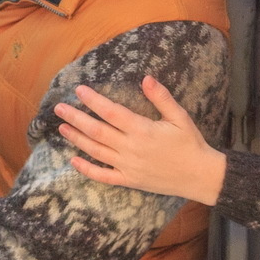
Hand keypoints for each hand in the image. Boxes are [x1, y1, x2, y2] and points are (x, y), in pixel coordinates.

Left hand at [55, 76, 225, 205]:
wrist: (200, 176)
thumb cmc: (190, 144)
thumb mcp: (180, 117)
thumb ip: (161, 98)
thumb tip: (146, 78)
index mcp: (142, 130)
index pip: (111, 112)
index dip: (93, 100)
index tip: (79, 90)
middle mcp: (131, 148)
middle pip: (97, 131)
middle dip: (76, 118)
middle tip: (59, 108)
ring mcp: (128, 166)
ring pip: (96, 151)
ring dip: (77, 139)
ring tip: (62, 128)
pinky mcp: (129, 181)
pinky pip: (103, 176)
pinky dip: (87, 169)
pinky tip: (74, 160)